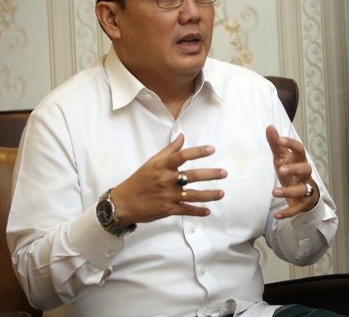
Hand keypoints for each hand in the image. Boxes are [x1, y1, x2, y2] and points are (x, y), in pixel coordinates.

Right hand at [111, 133, 225, 225]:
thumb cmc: (139, 180)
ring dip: (210, 195)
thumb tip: (182, 136)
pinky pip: (187, 210)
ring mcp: (168, 196)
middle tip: (223, 173)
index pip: (182, 156)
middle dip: (211, 174)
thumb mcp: (152, 162)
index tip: (211, 149)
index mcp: (162, 166)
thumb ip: (169, 150)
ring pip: (193, 195)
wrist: (124, 202)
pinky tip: (208, 211)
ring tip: (221, 193)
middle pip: (193, 175)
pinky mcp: (168, 209)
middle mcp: (166, 180)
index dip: (197, 152)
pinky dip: (198, 211)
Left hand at [266, 125, 319, 218]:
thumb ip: (276, 144)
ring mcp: (306, 190)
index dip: (291, 144)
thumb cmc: (292, 172)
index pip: (300, 150)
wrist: (305, 195)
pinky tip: (277, 215)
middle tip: (280, 169)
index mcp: (300, 161)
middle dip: (294, 169)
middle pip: (305, 169)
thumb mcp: (282, 158)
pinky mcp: (303, 204)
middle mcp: (305, 174)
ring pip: (302, 190)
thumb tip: (269, 127)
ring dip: (288, 191)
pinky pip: (297, 209)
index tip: (280, 140)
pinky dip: (288, 212)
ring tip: (274, 192)